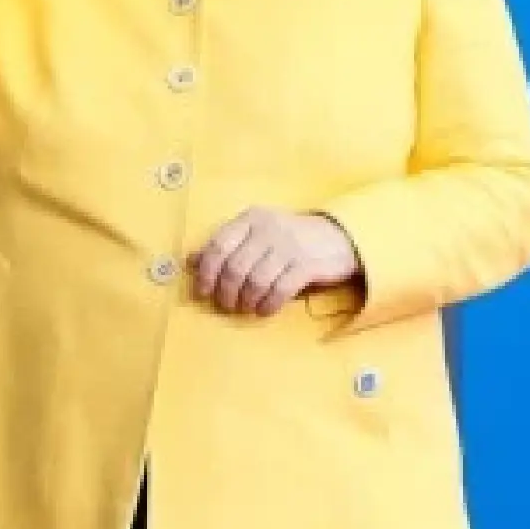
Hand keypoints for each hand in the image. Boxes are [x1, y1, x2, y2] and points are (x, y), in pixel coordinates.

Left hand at [189, 207, 358, 316]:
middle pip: (235, 268)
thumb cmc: (290, 239)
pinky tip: (266, 309)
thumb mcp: (256, 235)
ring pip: (256, 281)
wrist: (338, 237)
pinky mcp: (307, 264)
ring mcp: (290, 246)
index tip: (203, 291)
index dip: (206, 272)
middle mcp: (269, 229)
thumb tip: (191, 261)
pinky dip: (268, 304)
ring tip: (247, 307)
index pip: (219, 245)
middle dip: (226, 293)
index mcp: (251, 219)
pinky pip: (280, 290)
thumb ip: (226, 246)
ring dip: (247, 301)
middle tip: (228, 305)